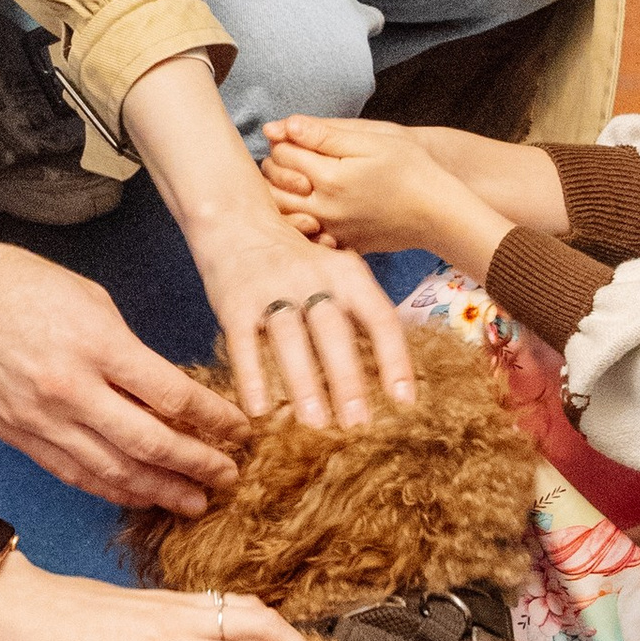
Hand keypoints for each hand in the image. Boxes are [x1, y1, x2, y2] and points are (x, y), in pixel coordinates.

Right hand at [0, 235, 245, 512]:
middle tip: (228, 477)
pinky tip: (138, 496)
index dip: (213, 419)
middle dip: (197, 465)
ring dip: (159, 490)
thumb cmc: (11, 281)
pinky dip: (110, 490)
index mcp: (94, 344)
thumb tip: (161, 391)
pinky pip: (72, 473)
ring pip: (111, 470)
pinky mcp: (14, 434)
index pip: (172, 395)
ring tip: (194, 501)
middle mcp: (68, 389)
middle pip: (149, 443)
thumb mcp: (86, 297)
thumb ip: (126, 349)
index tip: (239, 431)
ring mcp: (38, 418)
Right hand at [123, 51, 414, 428]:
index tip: (404, 402)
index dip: (394, 359)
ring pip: (291, 338)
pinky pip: (245, 342)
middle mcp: (312, 278)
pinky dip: (252, 376)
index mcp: (346, 273)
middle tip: (358, 424)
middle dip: (347, 378)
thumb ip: (358, 313)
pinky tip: (260, 411)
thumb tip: (391, 372)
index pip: (379, 317)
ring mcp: (271, 289)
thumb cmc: (296, 259)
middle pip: (334, 330)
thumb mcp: (335, 272)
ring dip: (303, 383)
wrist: (234, 216)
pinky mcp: (234, 302)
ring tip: (314, 424)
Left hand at [263, 115, 440, 252]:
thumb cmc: (411, 170)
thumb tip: (283, 126)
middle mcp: (323, 209)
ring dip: (279, 193)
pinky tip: (308, 205)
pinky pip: (302, 233)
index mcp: (330, 178)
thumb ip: (325, 133)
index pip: (282, 153)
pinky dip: (295, 218)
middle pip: (272, 186)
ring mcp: (330, 231)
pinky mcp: (338, 244)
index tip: (296, 133)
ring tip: (296, 178)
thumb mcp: (372, 140)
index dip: (284, 138)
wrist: (438, 212)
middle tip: (292, 154)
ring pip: (281, 213)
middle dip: (275, 165)